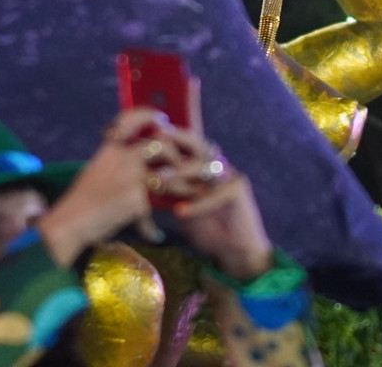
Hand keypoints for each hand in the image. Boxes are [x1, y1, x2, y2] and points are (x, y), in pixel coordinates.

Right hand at [38, 107, 169, 267]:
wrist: (70, 222)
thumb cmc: (81, 200)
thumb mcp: (96, 170)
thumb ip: (116, 160)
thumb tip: (137, 156)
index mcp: (110, 148)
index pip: (131, 119)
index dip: (149, 115)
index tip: (162, 120)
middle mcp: (122, 158)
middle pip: (161, 144)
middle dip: (174, 154)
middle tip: (178, 165)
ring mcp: (131, 177)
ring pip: (167, 173)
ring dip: (178, 185)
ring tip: (179, 195)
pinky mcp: (137, 199)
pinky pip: (154, 209)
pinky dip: (151, 227)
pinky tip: (153, 234)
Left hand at [142, 121, 274, 280]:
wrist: (234, 249)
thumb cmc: (207, 227)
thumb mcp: (183, 206)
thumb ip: (170, 191)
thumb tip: (143, 181)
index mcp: (205, 166)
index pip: (188, 144)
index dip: (171, 137)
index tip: (147, 133)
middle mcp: (218, 166)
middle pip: (199, 145)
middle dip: (179, 139)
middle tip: (158, 137)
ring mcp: (230, 175)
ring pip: (204, 167)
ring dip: (182, 172)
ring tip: (160, 179)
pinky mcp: (238, 190)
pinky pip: (217, 193)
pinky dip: (198, 203)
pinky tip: (180, 212)